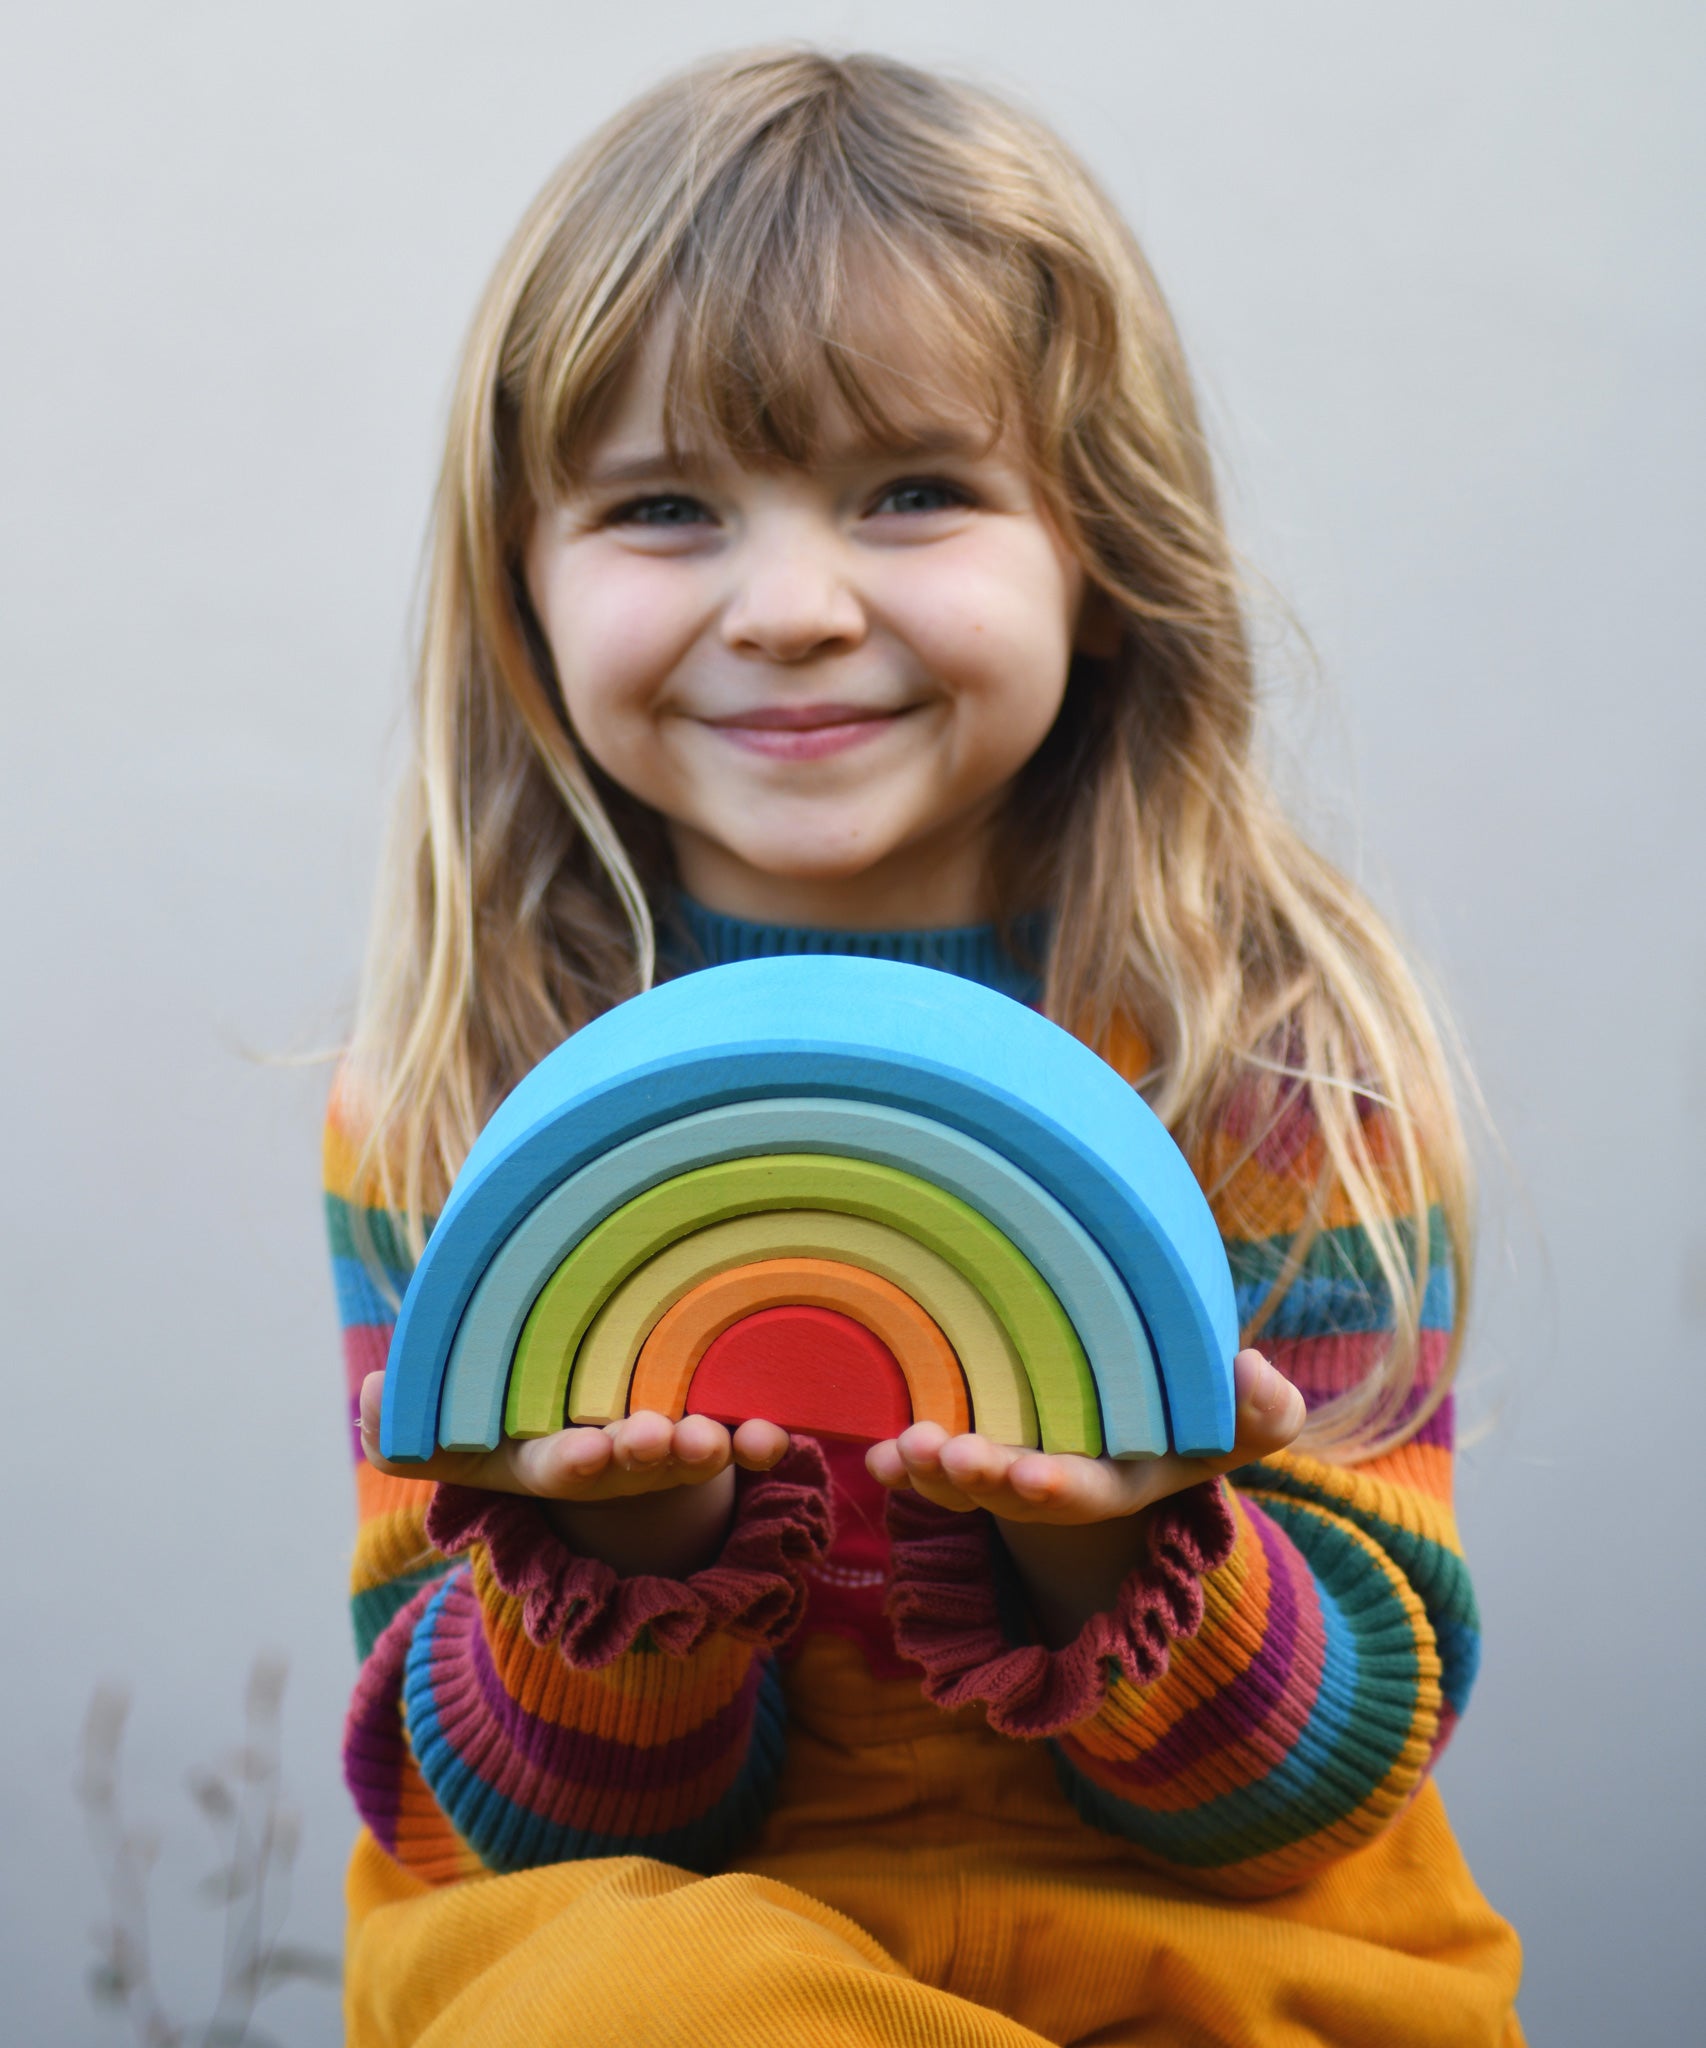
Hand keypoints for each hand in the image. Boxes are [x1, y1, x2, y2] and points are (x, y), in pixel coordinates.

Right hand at [357, 1371, 789, 1502]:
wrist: (585, 1417)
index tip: (585, 1455)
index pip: (556, 1465)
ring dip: (712, 1449)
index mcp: (549, 1458)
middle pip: (632, 1461)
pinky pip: (740, 1435)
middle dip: (648, 1453)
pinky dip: (758, 1438)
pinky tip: (776, 1433)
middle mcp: (610, 1462)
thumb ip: (408, 1423)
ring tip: (728, 1441)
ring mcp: (661, 1449)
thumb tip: (368, 1397)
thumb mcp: (452, 1429)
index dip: (572, 1461)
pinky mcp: (709, 1429)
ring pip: (690, 1451)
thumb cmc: (508, 1418)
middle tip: (664, 1439)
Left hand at [864, 1348, 1304, 1526]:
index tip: (1027, 1477)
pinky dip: (906, 1464)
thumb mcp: (1245, 1415)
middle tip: (944, 1454)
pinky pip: (938, 1461)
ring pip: (969, 1479)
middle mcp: (1066, 1484)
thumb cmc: (1203, 1404)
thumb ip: (1263, 1407)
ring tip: (901, 1449)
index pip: (1090, 1492)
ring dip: (932, 1470)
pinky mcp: (984, 1445)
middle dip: (979, 1479)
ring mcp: (1020, 1467)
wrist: (1151, 1404)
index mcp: (1126, 1480)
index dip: (1058, 1487)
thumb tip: (1251, 1371)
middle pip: (1016, 1493)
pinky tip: (876, 1453)